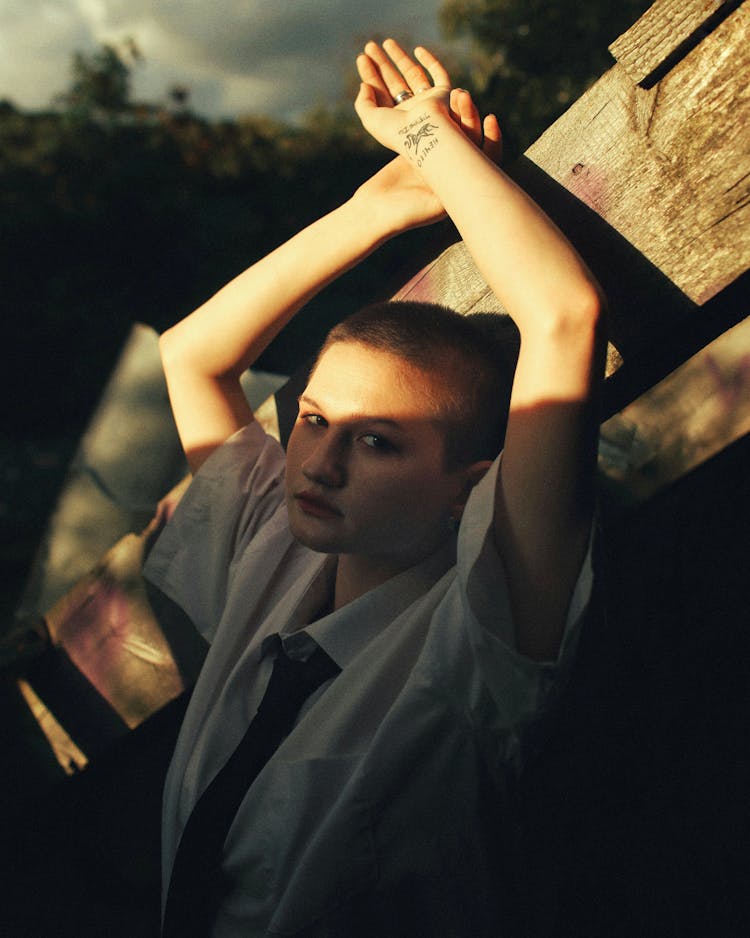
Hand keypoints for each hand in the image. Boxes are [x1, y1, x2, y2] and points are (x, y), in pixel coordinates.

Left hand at [355, 39, 501, 163]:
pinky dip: (430, 62)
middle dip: (381, 64)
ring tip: (387, 42)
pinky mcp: (442, 95)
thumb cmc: (396, 131)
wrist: (424, 132)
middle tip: (369, 46)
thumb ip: (362, 102)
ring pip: (412, 75)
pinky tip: (418, 49)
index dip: (370, 75)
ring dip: (399, 58)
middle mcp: (410, 110)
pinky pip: (438, 75)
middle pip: (393, 82)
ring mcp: (427, 102)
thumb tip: (364, 85)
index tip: (362, 58)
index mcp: (394, 118)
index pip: (380, 92)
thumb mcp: (370, 119)